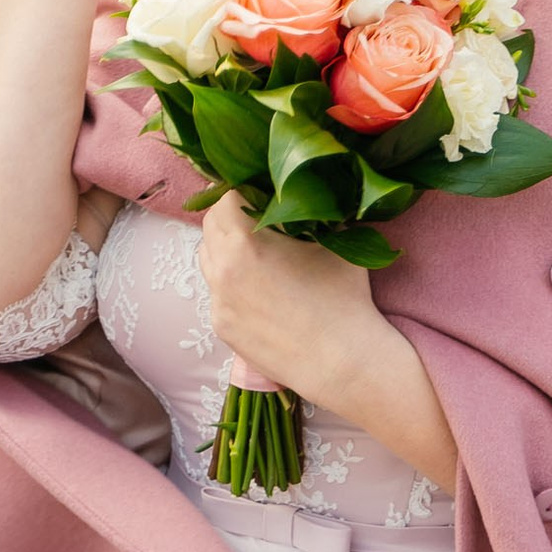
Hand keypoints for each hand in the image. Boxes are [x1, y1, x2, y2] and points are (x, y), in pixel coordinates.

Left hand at [197, 192, 389, 407]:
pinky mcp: (223, 328)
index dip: (243, 190)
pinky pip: (217, 292)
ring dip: (225, 247)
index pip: (225, 200)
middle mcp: (222, 272)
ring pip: (208, 260)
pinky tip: (261, 287)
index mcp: (245, 244)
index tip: (260, 191)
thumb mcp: (337, 242)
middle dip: (230, 215)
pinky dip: (231, 280)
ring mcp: (219, 303)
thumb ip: (317, 214)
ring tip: (257, 250)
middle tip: (256, 214)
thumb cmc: (343, 298)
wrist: (342, 361)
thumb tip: (316, 194)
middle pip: (210, 228)